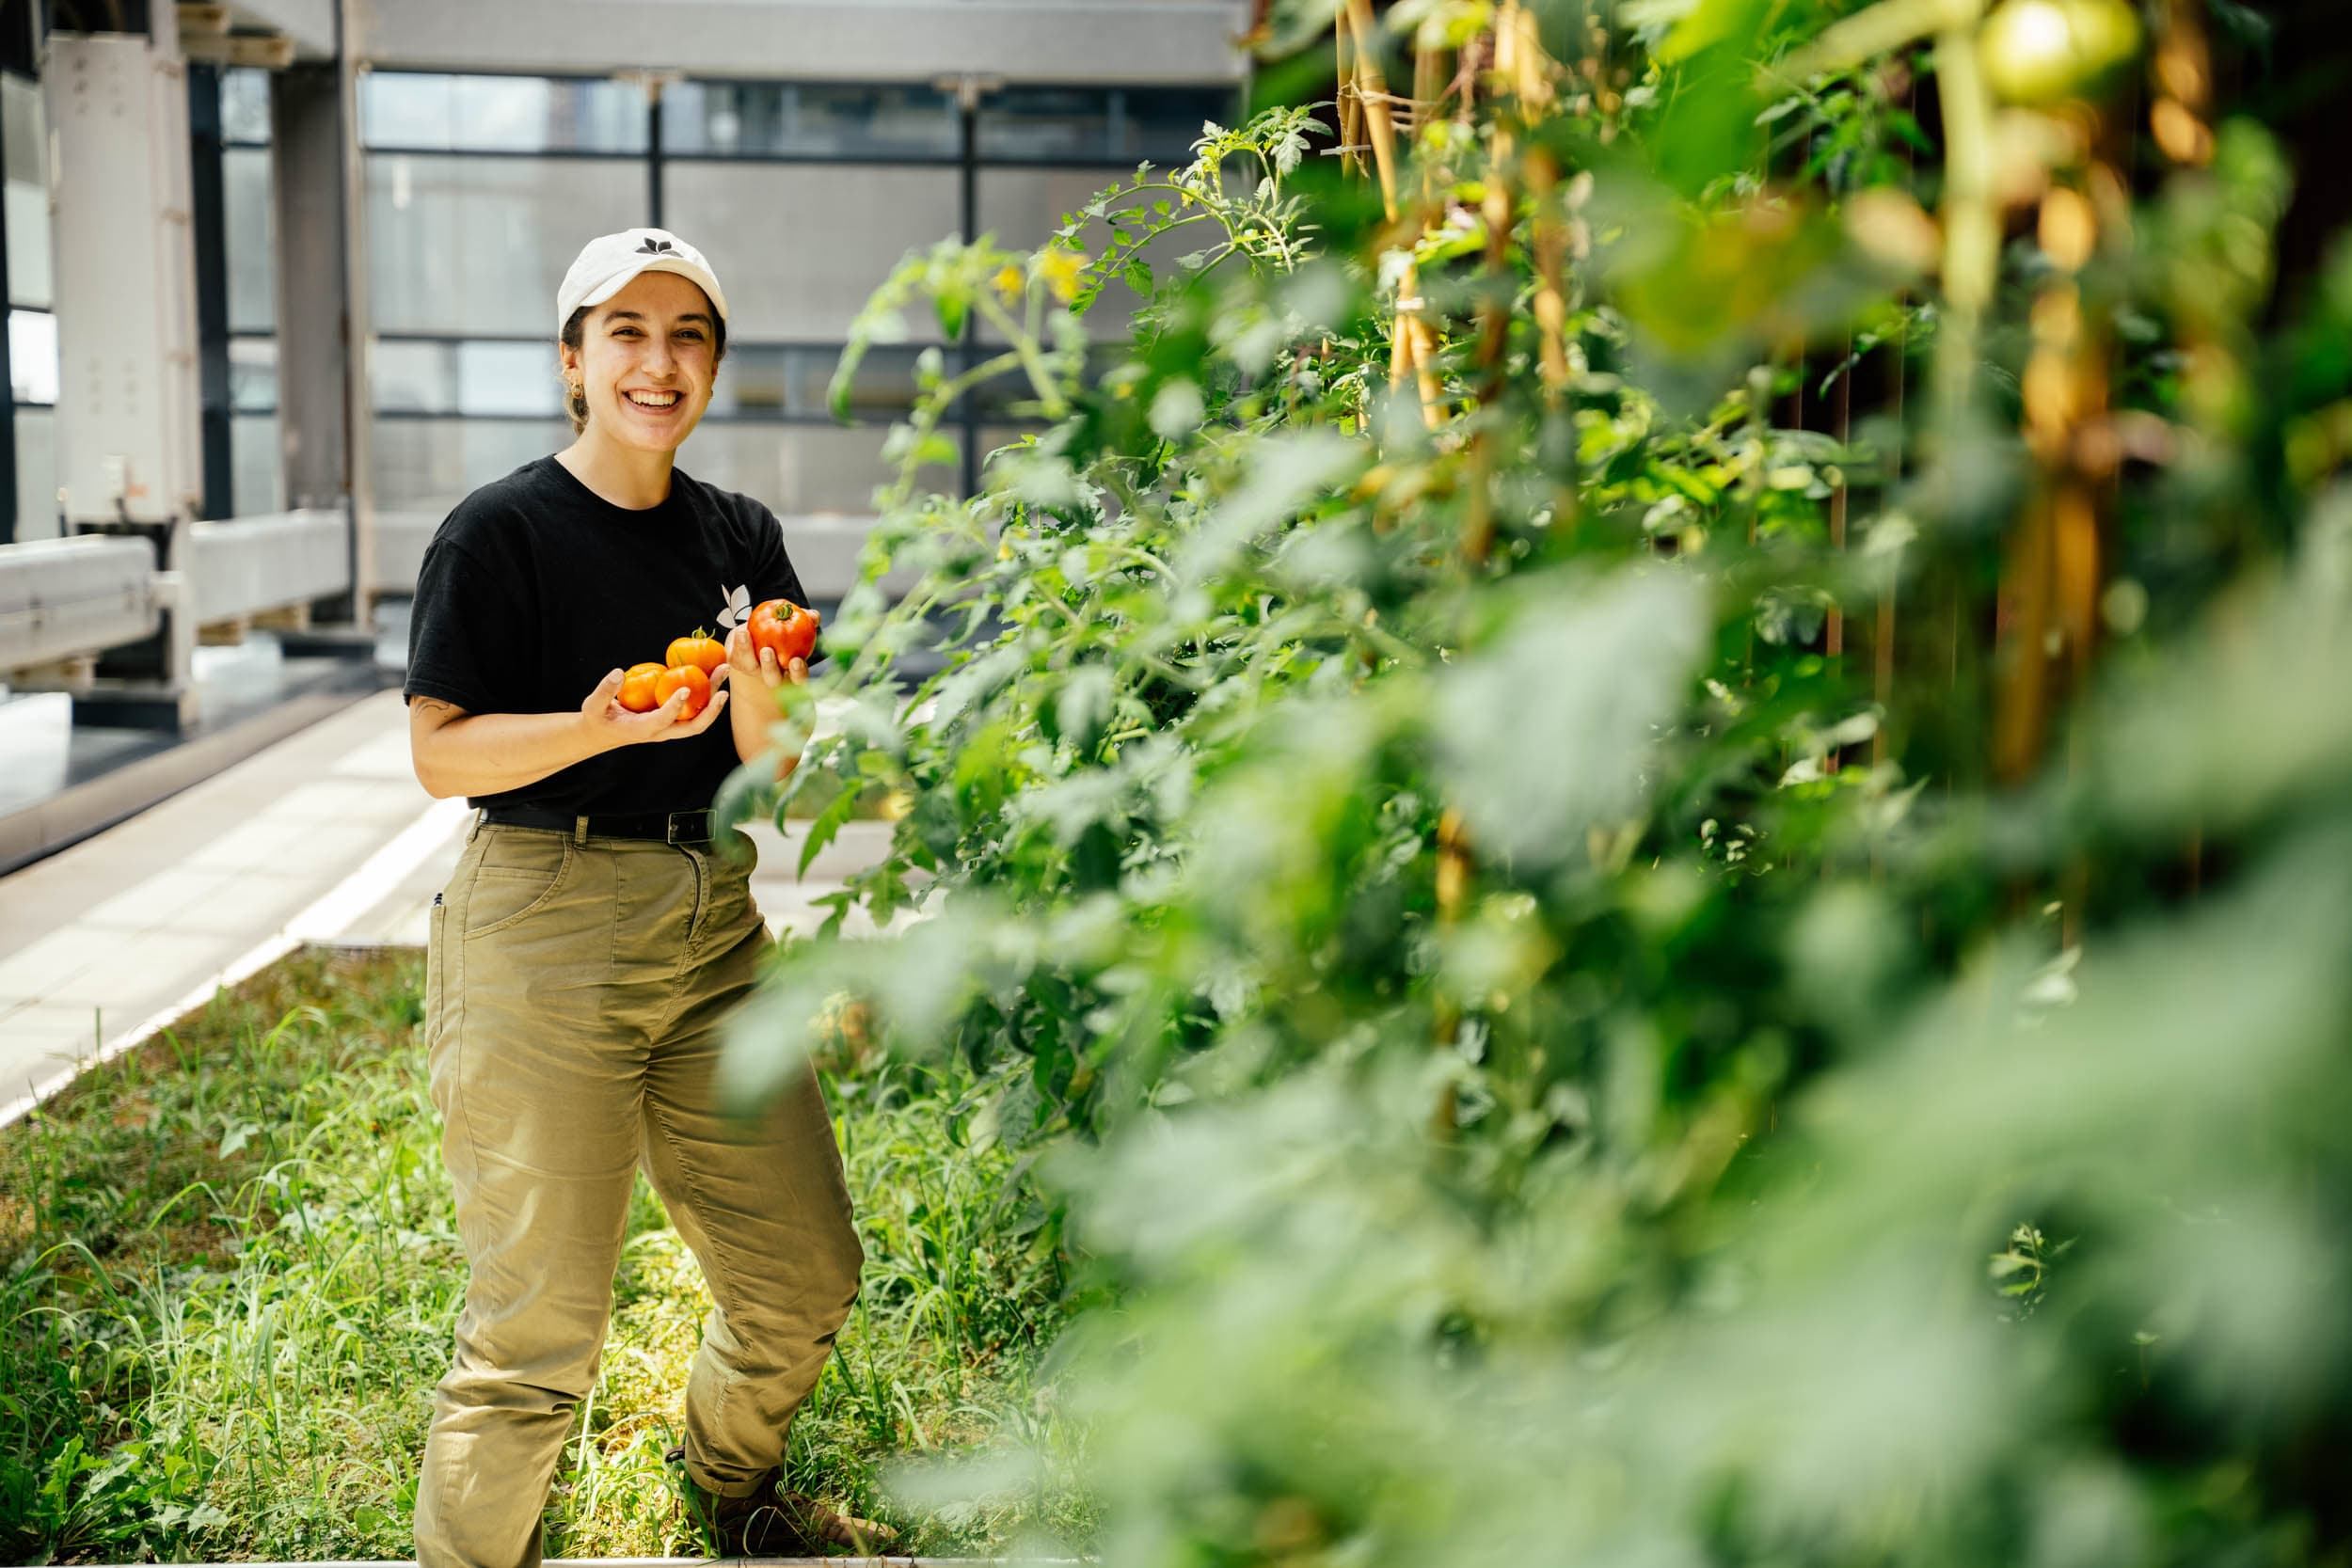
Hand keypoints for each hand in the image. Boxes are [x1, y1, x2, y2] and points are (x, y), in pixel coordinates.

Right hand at [577, 666, 730, 747]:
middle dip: (711, 709)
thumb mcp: (593, 705)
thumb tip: (619, 672)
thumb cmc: (598, 718)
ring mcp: (670, 726)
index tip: (685, 689)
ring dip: (714, 697)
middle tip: (723, 687)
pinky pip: (694, 708)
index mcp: (644, 729)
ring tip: (723, 671)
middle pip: (694, 726)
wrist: (603, 732)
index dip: (675, 707)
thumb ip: (605, 690)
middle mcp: (663, 731)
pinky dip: (706, 693)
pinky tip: (711, 670)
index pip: (663, 720)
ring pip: (699, 717)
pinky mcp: (673, 718)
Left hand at [726, 624, 808, 693]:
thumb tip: (814, 616)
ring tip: (746, 635)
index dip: (798, 673)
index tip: (796, 661)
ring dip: (747, 652)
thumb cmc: (784, 630)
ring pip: (750, 668)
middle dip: (770, 666)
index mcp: (790, 671)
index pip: (798, 678)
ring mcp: (753, 670)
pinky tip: (741, 631)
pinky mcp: (737, 661)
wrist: (758, 632)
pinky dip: (738, 643)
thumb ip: (807, 620)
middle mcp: (772, 675)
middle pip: (772, 679)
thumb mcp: (797, 623)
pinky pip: (736, 656)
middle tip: (767, 651)